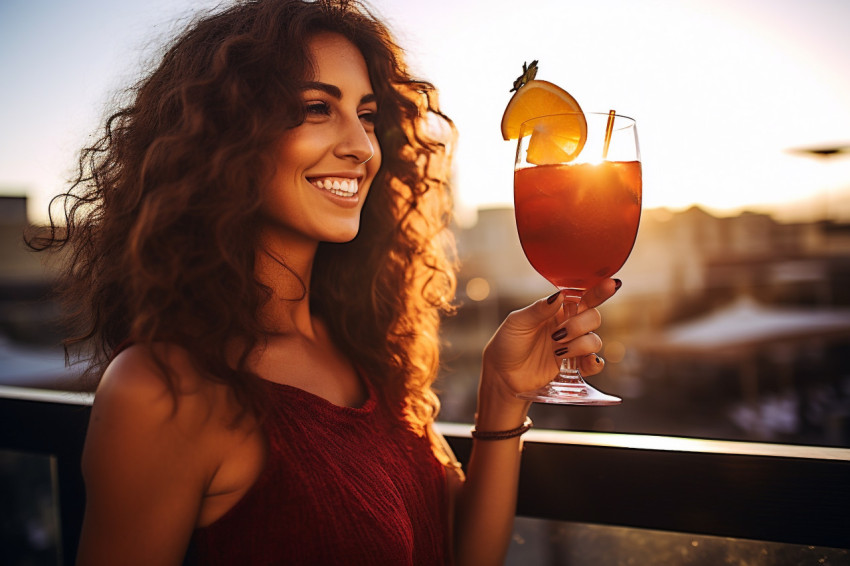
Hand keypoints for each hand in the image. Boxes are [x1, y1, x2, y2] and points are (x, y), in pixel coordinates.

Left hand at [479, 278, 619, 414]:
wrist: (502, 375)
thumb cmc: (507, 343)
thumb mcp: (518, 322)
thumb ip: (539, 309)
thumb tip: (560, 295)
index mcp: (556, 310)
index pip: (582, 296)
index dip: (599, 290)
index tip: (612, 283)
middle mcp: (568, 326)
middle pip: (593, 317)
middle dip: (579, 325)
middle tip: (557, 335)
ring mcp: (571, 346)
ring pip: (594, 340)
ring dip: (579, 345)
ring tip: (557, 352)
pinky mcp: (572, 367)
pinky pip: (594, 363)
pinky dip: (594, 363)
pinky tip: (586, 363)